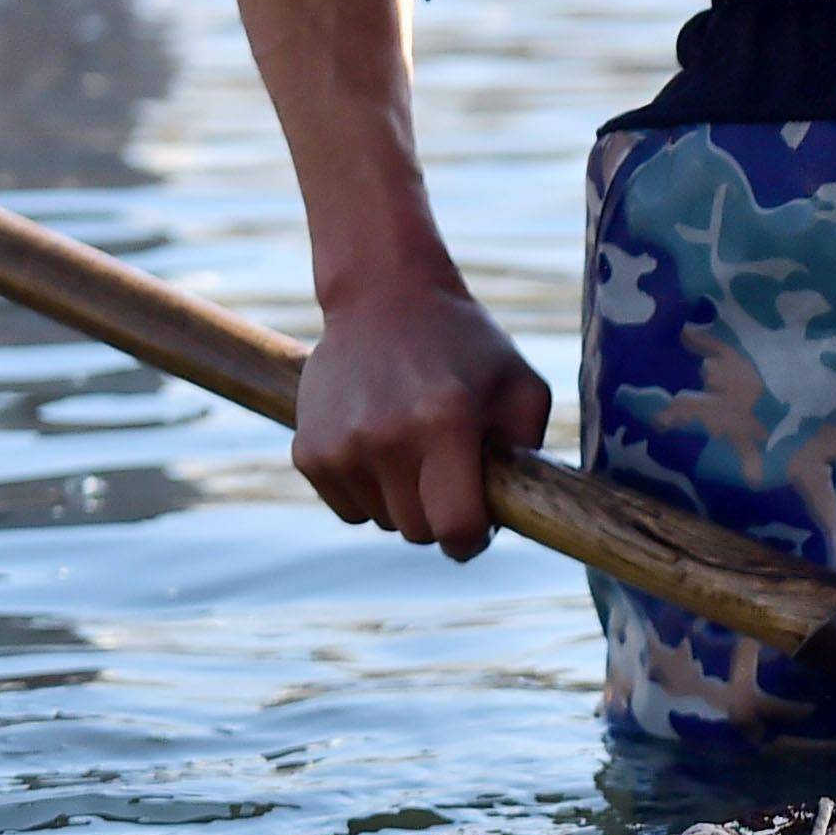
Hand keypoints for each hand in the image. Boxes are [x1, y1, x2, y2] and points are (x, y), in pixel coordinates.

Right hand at [294, 277, 553, 558]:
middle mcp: (386, 438)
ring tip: (415, 446)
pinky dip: (369, 490)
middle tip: (450, 471)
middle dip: (440, 513)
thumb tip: (517, 514)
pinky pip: (349, 508)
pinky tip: (381, 445)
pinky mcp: (308, 452)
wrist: (384, 295)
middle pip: (418, 532)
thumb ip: (527, 454)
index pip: (456, 527)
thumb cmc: (466, 345)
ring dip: (403, 500)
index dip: (472, 539)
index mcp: (445, 422)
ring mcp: (340, 447)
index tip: (478, 526)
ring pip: (382, 521)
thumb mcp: (521, 387)